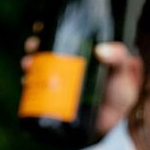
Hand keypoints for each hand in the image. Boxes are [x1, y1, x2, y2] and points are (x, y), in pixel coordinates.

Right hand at [20, 37, 141, 135]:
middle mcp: (66, 66)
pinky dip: (29, 87)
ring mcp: (59, 84)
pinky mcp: (55, 102)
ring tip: (27, 67)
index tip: (39, 28)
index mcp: (79, 52)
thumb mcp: (123, 69)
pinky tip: (26, 84)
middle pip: (44, 51)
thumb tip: (100, 51)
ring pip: (37, 70)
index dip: (47, 31)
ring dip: (28, 66)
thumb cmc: (121, 91)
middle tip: (32, 48)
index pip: (60, 36)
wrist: (116, 122)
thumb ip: (118, 56)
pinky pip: (37, 92)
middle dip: (33, 48)